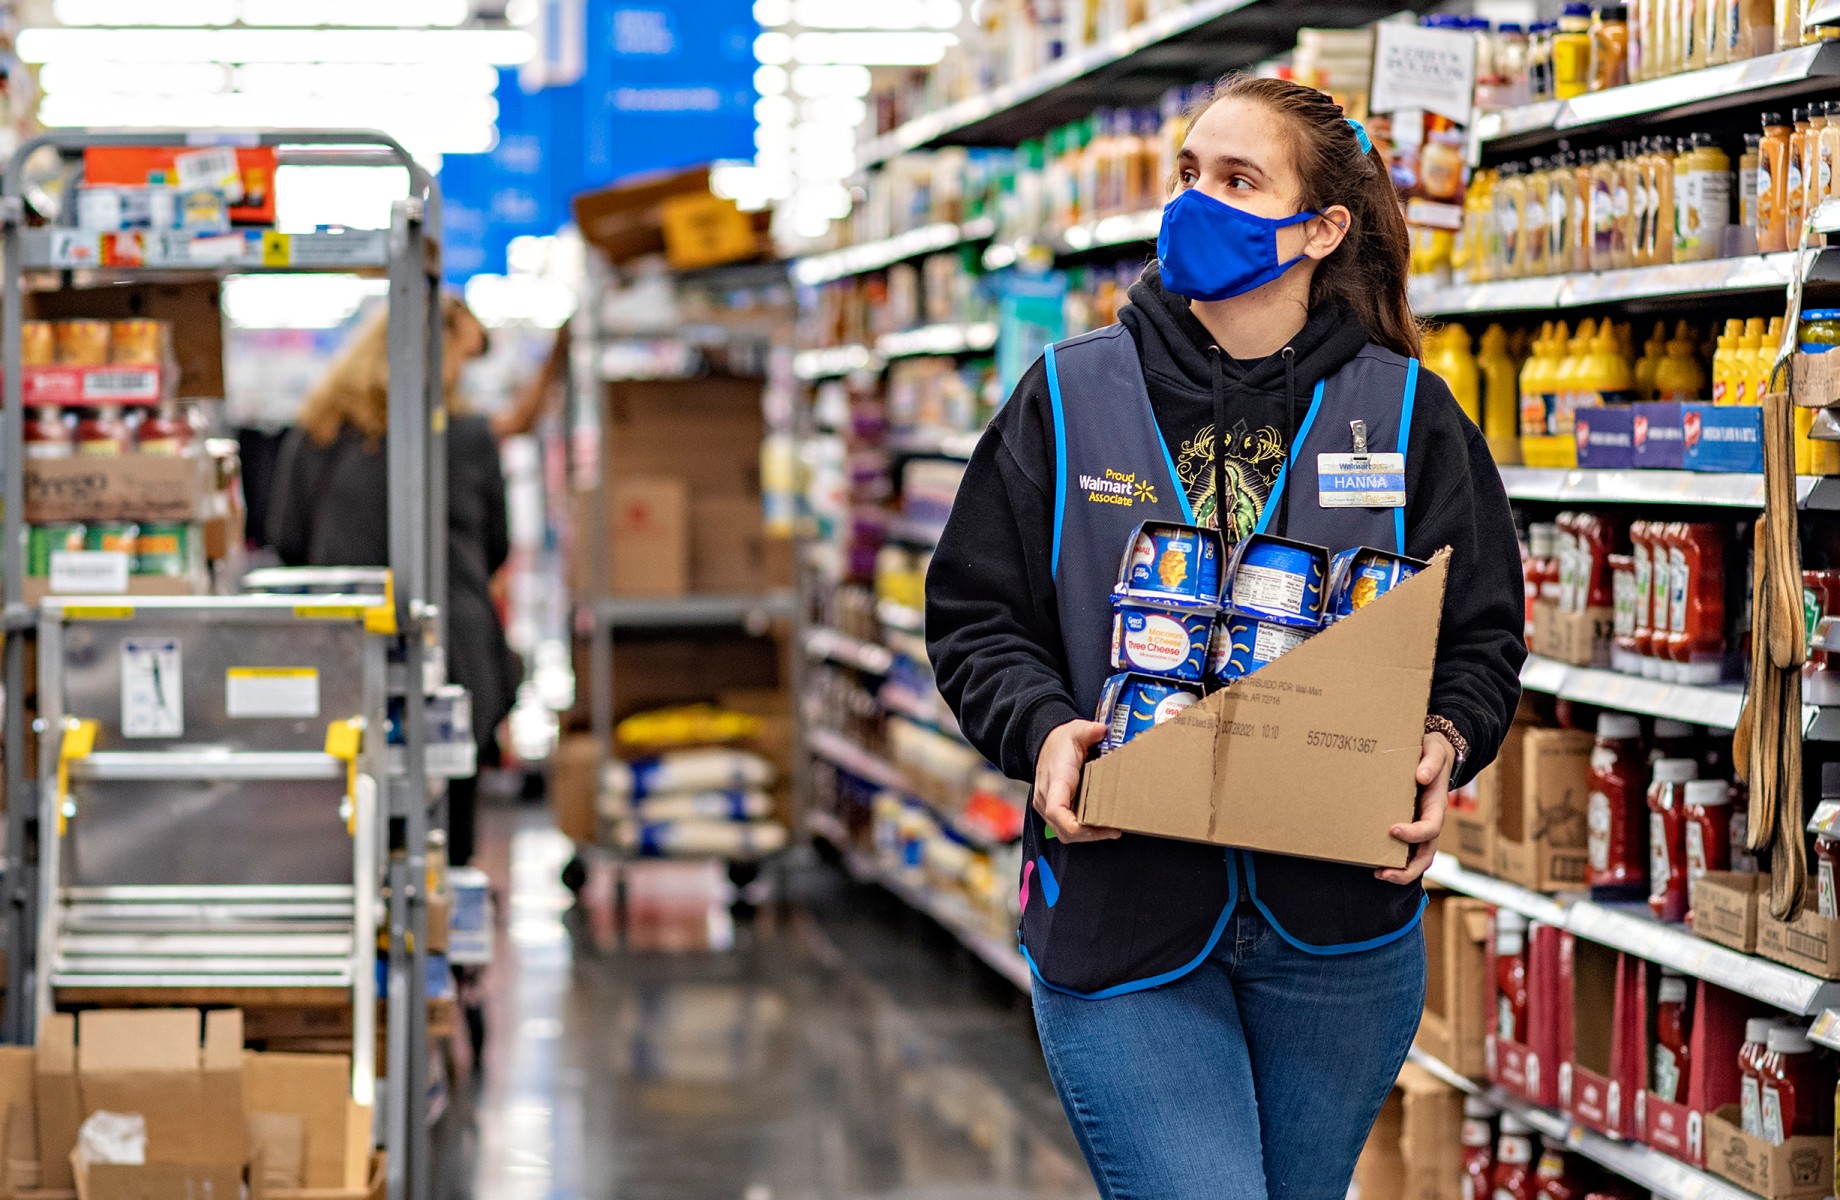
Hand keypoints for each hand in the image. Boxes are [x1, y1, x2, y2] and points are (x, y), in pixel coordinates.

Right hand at [1033, 719, 1119, 842]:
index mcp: (1055, 780)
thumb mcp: (1076, 730)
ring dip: (1086, 835)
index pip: (1057, 811)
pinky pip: (1064, 828)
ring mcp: (1046, 805)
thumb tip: (1101, 729)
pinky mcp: (1050, 809)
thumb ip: (1089, 730)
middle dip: (1089, 835)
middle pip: (1063, 829)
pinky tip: (1098, 825)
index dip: (1075, 826)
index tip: (1098, 826)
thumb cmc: (1062, 740)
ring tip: (1110, 830)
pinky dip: (1081, 831)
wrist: (1046, 743)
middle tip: (1114, 830)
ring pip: (1063, 833)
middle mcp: (1046, 796)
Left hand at [1376, 731, 1452, 884]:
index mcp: (1436, 805)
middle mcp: (1429, 820)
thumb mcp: (1435, 749)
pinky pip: (1405, 849)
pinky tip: (1373, 861)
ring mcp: (1420, 825)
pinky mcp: (1409, 824)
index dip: (1414, 833)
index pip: (1430, 828)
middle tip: (1383, 872)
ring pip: (1417, 858)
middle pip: (1426, 854)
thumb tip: (1422, 776)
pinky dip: (1394, 860)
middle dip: (1407, 869)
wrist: (1432, 751)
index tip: (1393, 829)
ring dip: (1400, 871)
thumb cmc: (1432, 750)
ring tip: (1378, 874)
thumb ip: (1431, 761)